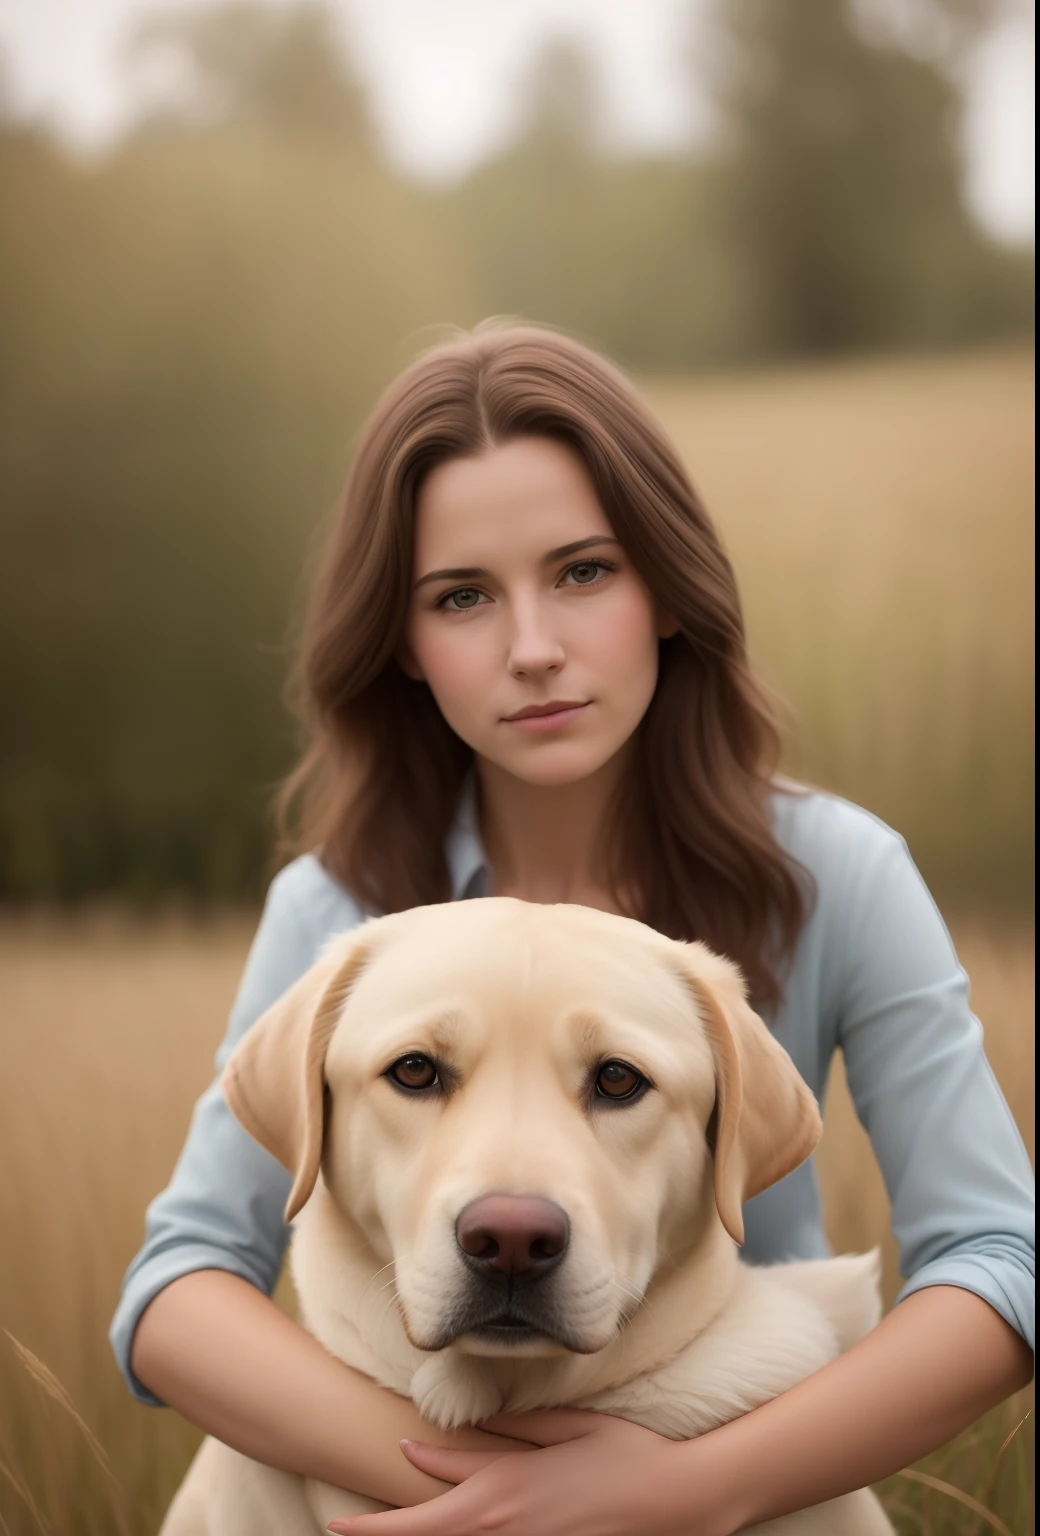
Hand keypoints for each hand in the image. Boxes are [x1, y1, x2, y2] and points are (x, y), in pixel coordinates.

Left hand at [326, 1408, 732, 1535]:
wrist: (680, 1499)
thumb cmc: (625, 1455)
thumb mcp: (564, 1429)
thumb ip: (503, 1434)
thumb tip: (432, 1445)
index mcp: (505, 1489)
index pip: (426, 1509)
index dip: (380, 1522)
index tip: (341, 1523)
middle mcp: (506, 1528)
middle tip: (338, 1534)